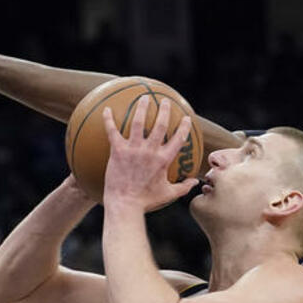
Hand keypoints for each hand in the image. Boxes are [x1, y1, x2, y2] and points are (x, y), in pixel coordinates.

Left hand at [102, 96, 197, 210]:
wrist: (125, 204)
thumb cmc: (146, 201)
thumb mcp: (168, 194)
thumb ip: (183, 187)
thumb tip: (195, 182)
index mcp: (164, 159)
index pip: (178, 139)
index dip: (183, 127)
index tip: (185, 117)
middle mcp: (150, 151)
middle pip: (159, 124)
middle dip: (163, 110)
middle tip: (164, 101)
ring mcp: (133, 149)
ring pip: (138, 122)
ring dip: (141, 108)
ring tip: (143, 98)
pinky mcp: (118, 151)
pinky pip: (112, 131)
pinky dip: (108, 120)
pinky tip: (106, 109)